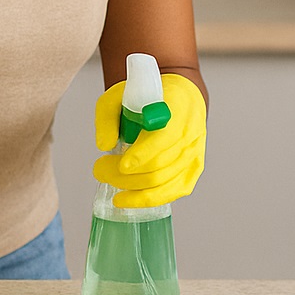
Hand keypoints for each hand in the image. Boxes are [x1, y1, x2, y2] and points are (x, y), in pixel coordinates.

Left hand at [92, 72, 206, 207]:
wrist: (181, 98)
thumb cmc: (149, 98)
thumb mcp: (120, 95)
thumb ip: (108, 116)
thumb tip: (104, 145)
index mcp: (177, 108)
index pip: (164, 137)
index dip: (143, 154)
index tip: (122, 164)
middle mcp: (190, 133)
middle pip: (159, 165)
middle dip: (125, 174)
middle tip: (99, 170)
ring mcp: (195, 153)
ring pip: (163, 181)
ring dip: (131, 187)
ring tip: (109, 180)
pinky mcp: (194, 168)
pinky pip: (174, 191)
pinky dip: (150, 199)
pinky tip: (129, 199)